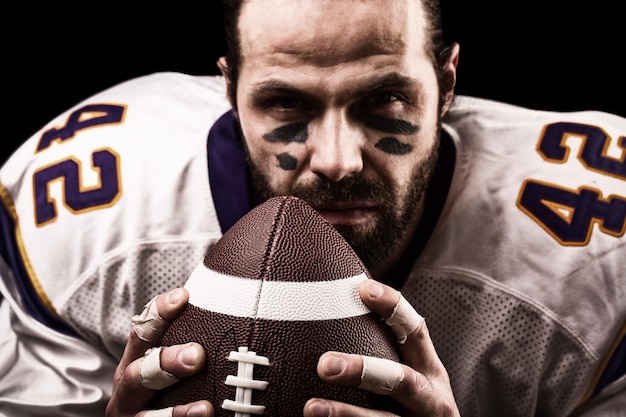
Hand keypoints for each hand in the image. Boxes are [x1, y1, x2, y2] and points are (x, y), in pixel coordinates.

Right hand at [105, 287, 212, 416]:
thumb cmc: (172, 390)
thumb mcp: (171, 366)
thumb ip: (191, 342)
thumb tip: (232, 309)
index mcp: (134, 364)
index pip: (142, 332)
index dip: (158, 313)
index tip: (183, 297)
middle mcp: (127, 392)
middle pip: (139, 373)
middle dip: (167, 362)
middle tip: (197, 355)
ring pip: (146, 416)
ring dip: (176, 412)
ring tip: (205, 409)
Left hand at [305, 280, 459, 416]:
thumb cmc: (412, 407)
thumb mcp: (411, 379)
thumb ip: (384, 352)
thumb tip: (334, 306)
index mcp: (429, 372)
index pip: (415, 331)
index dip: (394, 307)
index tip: (364, 288)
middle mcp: (430, 400)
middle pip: (402, 381)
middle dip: (364, 370)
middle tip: (325, 364)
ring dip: (346, 413)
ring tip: (311, 408)